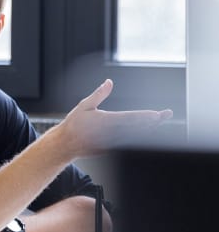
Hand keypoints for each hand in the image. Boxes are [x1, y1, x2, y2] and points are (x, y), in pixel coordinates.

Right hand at [57, 79, 172, 156]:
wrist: (66, 144)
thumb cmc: (74, 124)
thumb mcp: (84, 105)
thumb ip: (99, 94)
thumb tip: (109, 82)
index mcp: (105, 121)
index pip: (130, 118)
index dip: (145, 117)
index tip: (157, 114)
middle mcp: (111, 133)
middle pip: (137, 128)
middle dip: (153, 121)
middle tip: (166, 114)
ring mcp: (112, 143)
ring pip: (135, 136)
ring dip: (149, 129)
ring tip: (159, 121)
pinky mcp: (111, 149)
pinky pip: (128, 142)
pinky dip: (138, 137)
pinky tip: (146, 131)